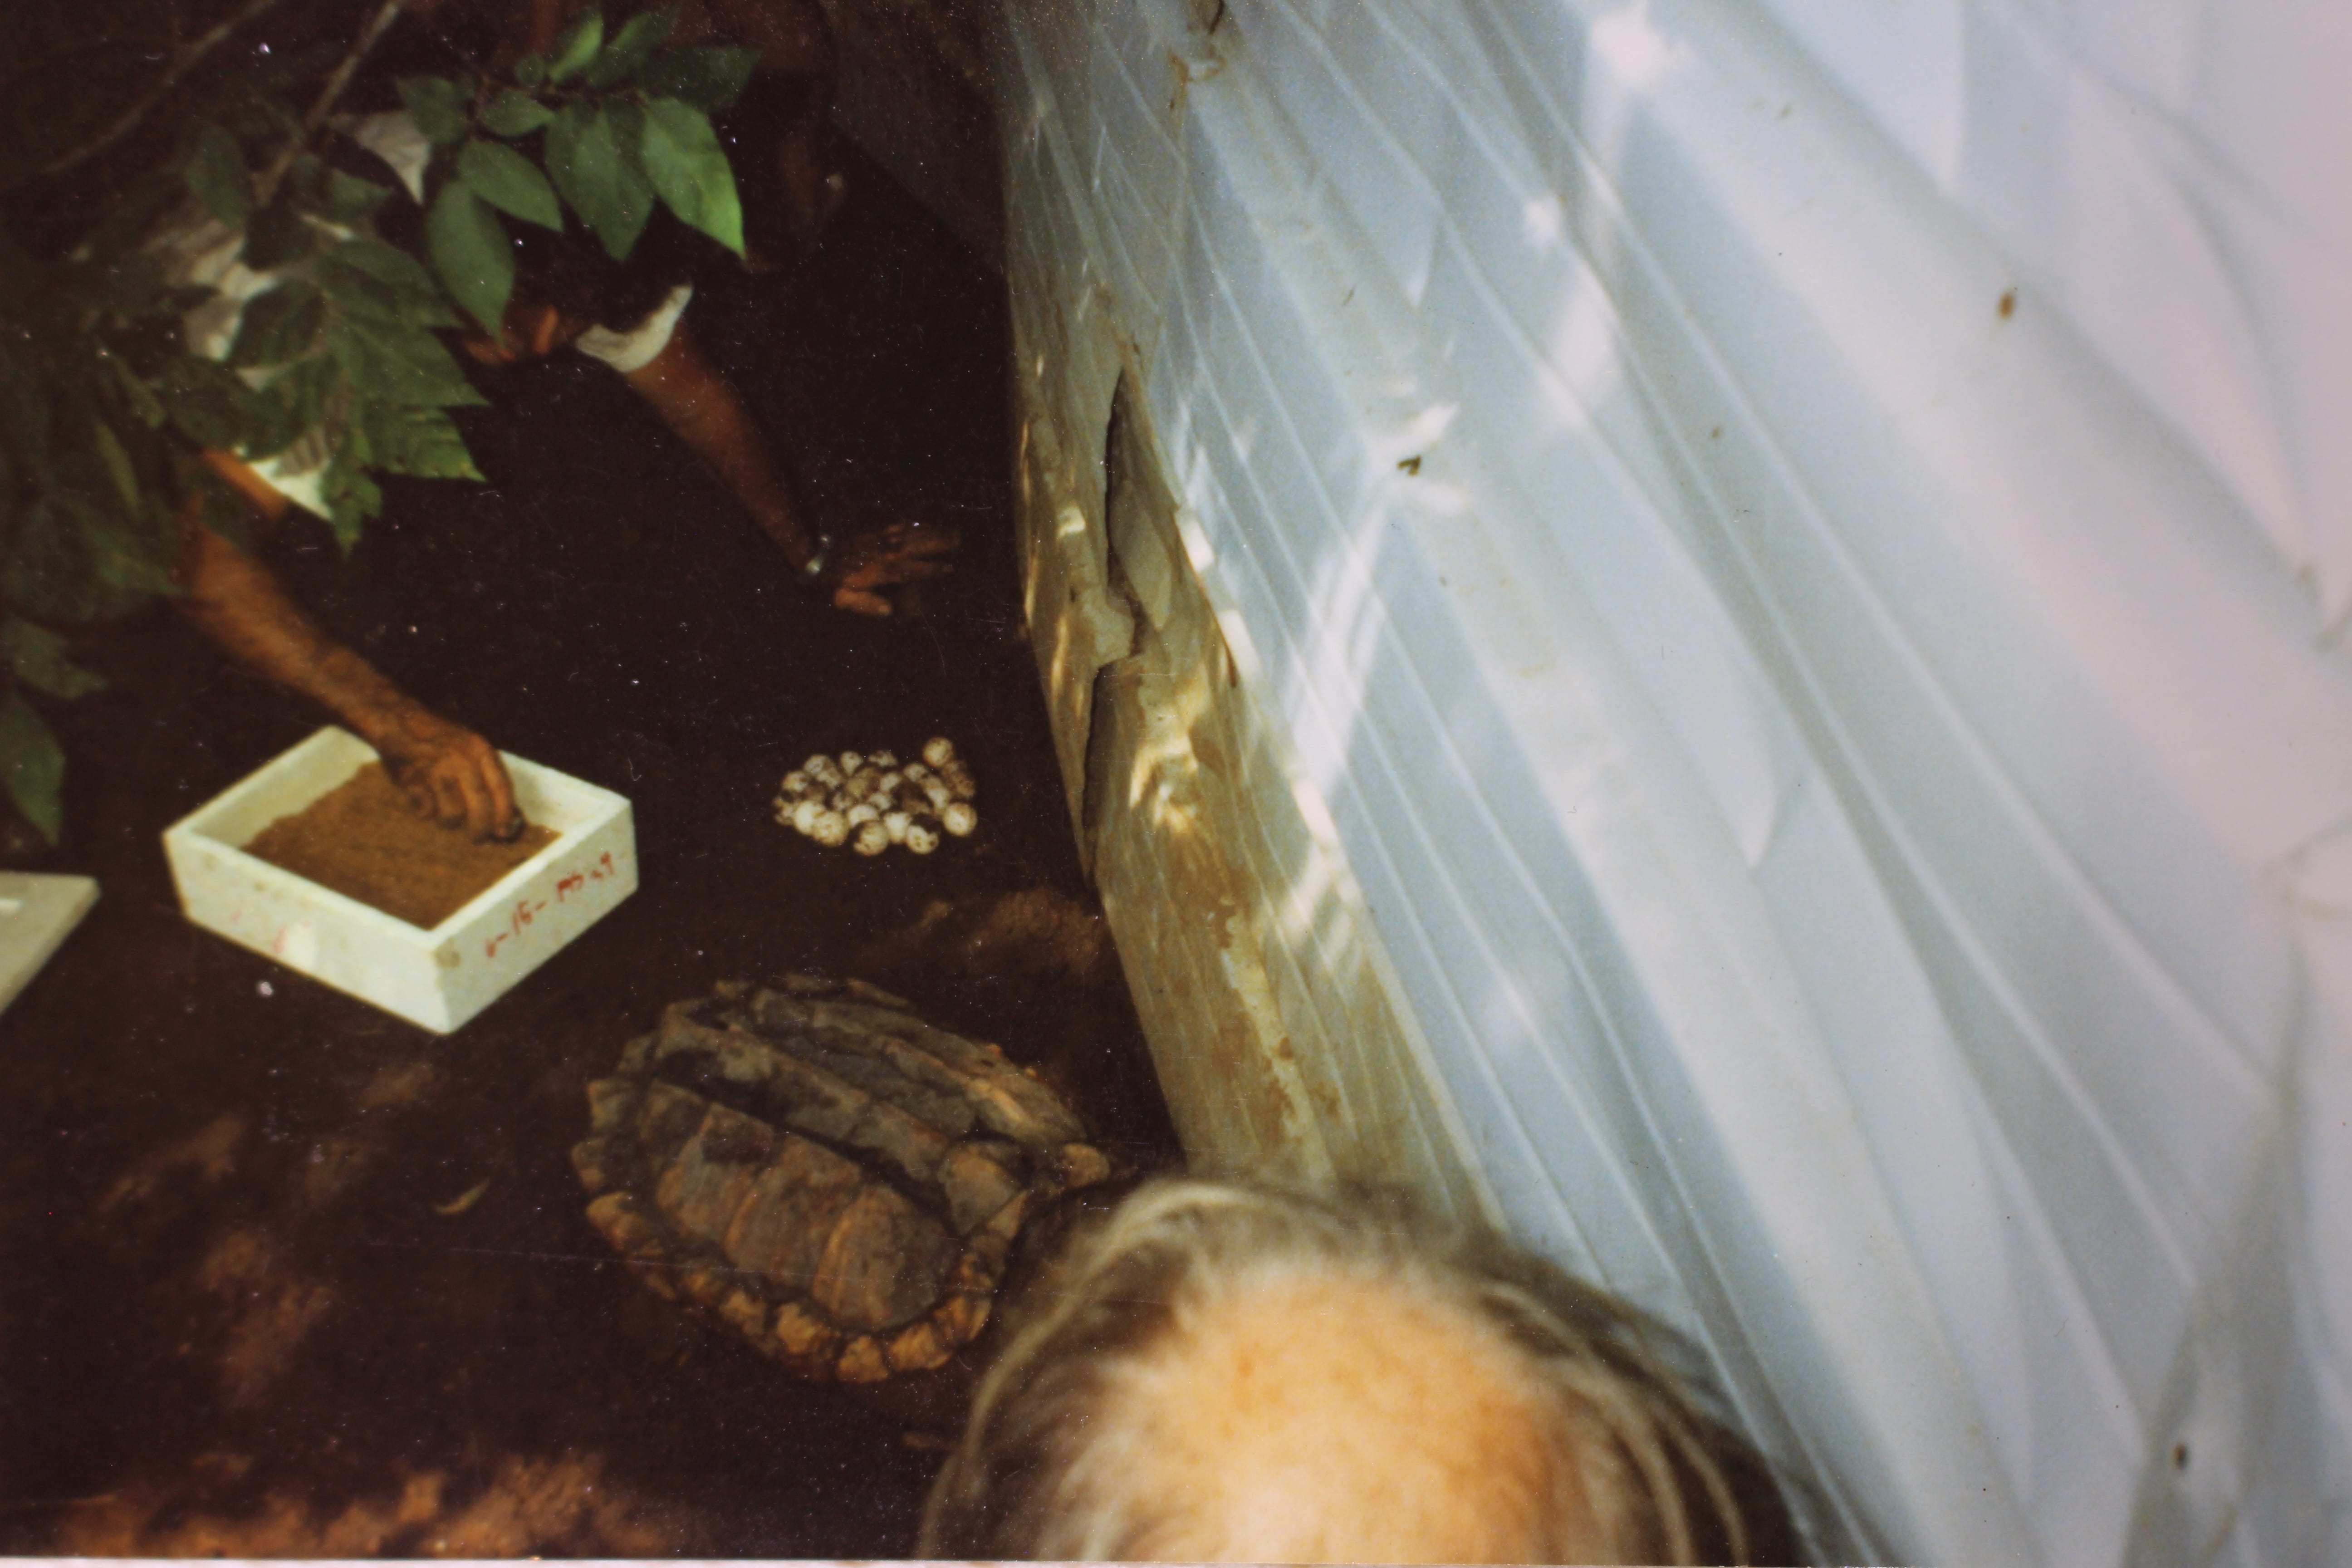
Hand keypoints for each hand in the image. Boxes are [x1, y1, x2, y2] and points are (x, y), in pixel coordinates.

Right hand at [368, 704, 520, 842]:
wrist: (398, 720)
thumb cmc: (439, 740)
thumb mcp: (470, 748)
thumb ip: (487, 776)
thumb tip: (507, 814)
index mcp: (481, 749)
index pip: (501, 788)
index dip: (505, 815)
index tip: (504, 833)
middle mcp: (462, 759)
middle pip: (480, 806)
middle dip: (480, 829)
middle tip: (477, 838)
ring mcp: (436, 769)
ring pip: (453, 814)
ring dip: (450, 821)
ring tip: (445, 810)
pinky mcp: (413, 780)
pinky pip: (426, 811)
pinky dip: (425, 811)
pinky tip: (423, 798)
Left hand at [822, 521, 957, 616]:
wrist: (819, 558)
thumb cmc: (835, 584)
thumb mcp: (846, 600)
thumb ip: (867, 605)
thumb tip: (888, 611)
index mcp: (882, 571)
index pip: (912, 570)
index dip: (931, 569)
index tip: (949, 567)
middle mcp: (886, 554)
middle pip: (918, 546)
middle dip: (939, 543)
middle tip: (959, 539)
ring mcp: (882, 542)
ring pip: (912, 535)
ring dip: (932, 532)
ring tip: (951, 531)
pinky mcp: (876, 535)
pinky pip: (899, 527)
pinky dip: (913, 525)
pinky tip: (924, 524)